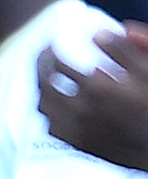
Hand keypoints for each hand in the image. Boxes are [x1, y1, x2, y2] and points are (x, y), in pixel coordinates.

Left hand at [36, 20, 147, 172]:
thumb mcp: (147, 70)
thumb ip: (124, 49)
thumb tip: (97, 34)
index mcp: (96, 87)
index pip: (58, 64)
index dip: (51, 51)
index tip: (53, 45)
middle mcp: (80, 109)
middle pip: (44, 84)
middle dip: (42, 67)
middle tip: (46, 58)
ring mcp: (77, 129)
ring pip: (44, 106)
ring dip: (43, 89)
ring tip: (49, 78)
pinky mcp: (79, 144)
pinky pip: (52, 127)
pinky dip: (49, 112)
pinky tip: (57, 104)